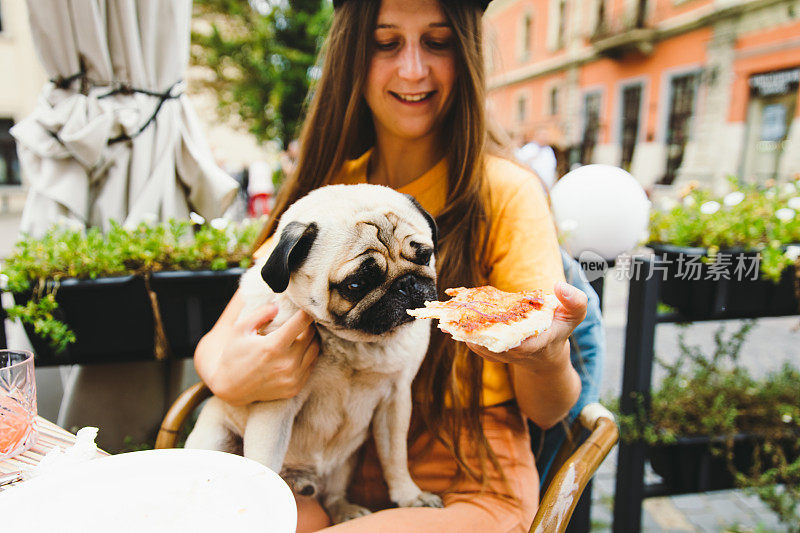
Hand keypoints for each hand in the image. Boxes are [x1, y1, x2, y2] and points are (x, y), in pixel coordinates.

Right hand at [212, 305, 319, 404]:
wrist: (231, 389)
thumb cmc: (234, 355)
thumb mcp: (240, 329)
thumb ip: (260, 314)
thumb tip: (278, 306)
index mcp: (273, 346)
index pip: (302, 322)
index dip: (306, 312)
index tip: (305, 307)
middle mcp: (286, 363)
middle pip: (311, 335)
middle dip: (308, 325)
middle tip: (301, 320)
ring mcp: (292, 378)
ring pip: (315, 350)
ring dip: (311, 339)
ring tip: (301, 334)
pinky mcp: (295, 388)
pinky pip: (311, 365)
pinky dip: (308, 355)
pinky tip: (298, 351)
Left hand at [466, 281, 587, 373]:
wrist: (545, 354)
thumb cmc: (558, 329)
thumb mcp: (573, 316)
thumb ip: (575, 302)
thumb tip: (561, 285)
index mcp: (535, 344)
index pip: (517, 343)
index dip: (502, 330)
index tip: (492, 317)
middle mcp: (514, 353)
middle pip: (491, 341)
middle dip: (477, 324)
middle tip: (465, 306)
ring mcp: (499, 355)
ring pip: (478, 341)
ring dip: (467, 325)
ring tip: (458, 307)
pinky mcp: (488, 352)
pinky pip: (473, 340)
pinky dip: (466, 326)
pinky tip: (460, 311)